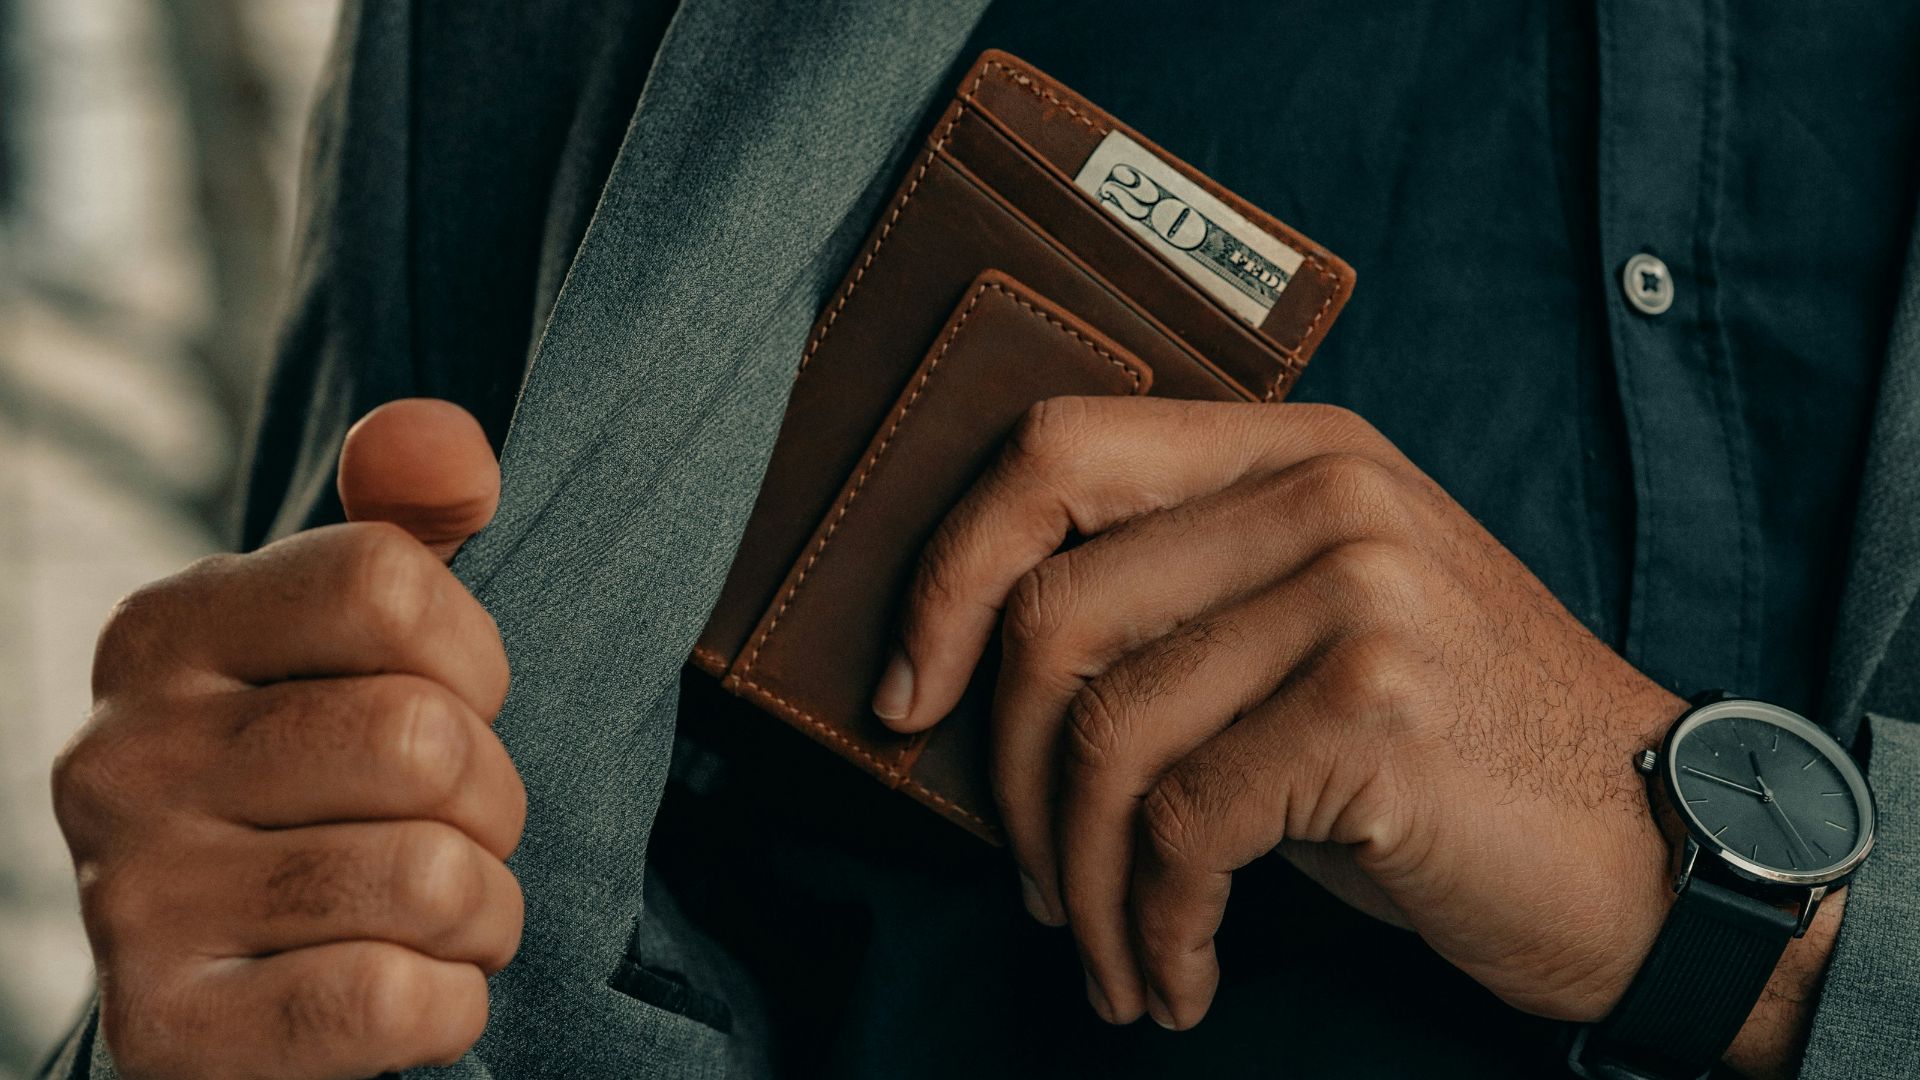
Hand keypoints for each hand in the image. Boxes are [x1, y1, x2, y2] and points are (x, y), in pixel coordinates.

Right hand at [53, 400, 522, 1079]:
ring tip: (436, 908)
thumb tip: (447, 448)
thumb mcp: (354, 634)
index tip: (455, 701)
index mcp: (165, 631)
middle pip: (423, 740)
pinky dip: (450, 1001)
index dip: (474, 658)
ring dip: (484, 907)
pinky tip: (412, 984)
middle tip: (456, 825)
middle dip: (493, 797)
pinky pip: (394, 1004)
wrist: (235, 968)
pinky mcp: (166, 1029)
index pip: (387, 585)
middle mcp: (118, 756)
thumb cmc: (324, 775)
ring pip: (431, 877)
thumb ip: (408, 519)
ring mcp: (129, 899)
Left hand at [875, 397, 1685, 1028]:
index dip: (948, 572)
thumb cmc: (1454, 756)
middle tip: (1036, 882)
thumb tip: (971, 678)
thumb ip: (1177, 608)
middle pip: (1054, 614)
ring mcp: (1353, 593)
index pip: (1052, 451)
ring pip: (1104, 738)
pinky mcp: (1373, 709)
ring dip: (1081, 884)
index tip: (908, 696)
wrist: (1656, 849)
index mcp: (1290, 453)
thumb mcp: (1315, 635)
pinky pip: (1181, 828)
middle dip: (1010, 781)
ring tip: (1111, 956)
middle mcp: (1321, 495)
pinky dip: (1153, 929)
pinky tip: (1177, 977)